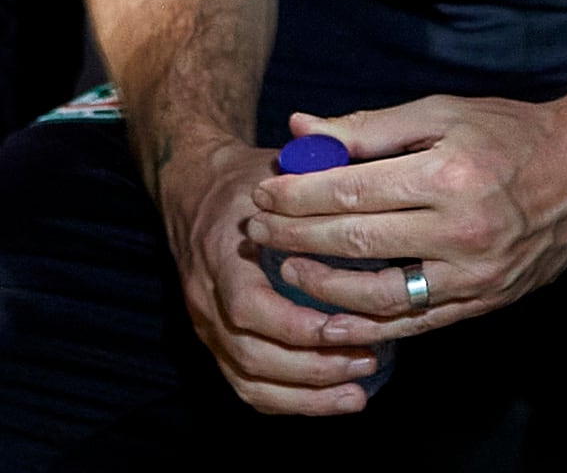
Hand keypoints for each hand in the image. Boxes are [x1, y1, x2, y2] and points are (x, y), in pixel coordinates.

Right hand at [154, 131, 384, 414]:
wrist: (194, 188)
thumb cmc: (250, 180)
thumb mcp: (278, 170)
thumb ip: (316, 177)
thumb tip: (364, 172)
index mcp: (223, 256)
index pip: (249, 306)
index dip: (296, 325)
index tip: (346, 326)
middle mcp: (207, 298)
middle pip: (251, 355)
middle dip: (312, 368)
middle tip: (368, 359)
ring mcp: (208, 325)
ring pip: (247, 379)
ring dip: (304, 394)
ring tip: (358, 391)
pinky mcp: (218, 340)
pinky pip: (245, 384)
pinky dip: (288, 400)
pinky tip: (331, 400)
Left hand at [242, 86, 566, 344]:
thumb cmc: (513, 134)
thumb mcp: (445, 113)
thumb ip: (370, 127)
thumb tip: (301, 131)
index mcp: (448, 173)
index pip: (349, 191)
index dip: (295, 195)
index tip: (263, 192)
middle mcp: (461, 228)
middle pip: (353, 242)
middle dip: (293, 237)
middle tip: (257, 231)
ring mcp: (474, 272)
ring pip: (377, 295)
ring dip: (321, 287)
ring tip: (287, 270)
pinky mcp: (484, 300)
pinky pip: (414, 321)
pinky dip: (367, 323)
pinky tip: (334, 315)